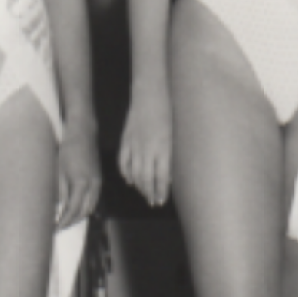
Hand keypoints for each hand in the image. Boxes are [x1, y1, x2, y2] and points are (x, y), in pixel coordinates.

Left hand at [56, 124, 101, 228]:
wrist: (83, 133)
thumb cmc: (67, 149)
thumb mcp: (59, 170)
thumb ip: (61, 191)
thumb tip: (59, 208)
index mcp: (81, 184)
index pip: (72, 210)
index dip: (64, 221)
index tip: (54, 228)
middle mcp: (93, 186)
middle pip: (83, 212)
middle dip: (71, 222)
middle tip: (58, 227)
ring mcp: (98, 183)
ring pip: (90, 207)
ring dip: (79, 216)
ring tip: (66, 220)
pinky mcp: (99, 180)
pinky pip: (94, 200)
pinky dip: (85, 207)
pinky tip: (75, 208)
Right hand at [118, 88, 171, 207]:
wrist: (150, 94)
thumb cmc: (167, 113)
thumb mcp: (173, 136)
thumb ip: (170, 157)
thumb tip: (168, 177)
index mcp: (163, 149)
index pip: (161, 177)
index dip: (161, 191)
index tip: (161, 201)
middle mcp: (148, 149)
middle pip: (146, 178)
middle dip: (150, 193)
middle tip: (153, 202)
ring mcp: (135, 145)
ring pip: (134, 173)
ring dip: (139, 186)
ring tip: (144, 194)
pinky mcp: (126, 140)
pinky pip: (123, 162)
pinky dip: (126, 173)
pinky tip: (130, 180)